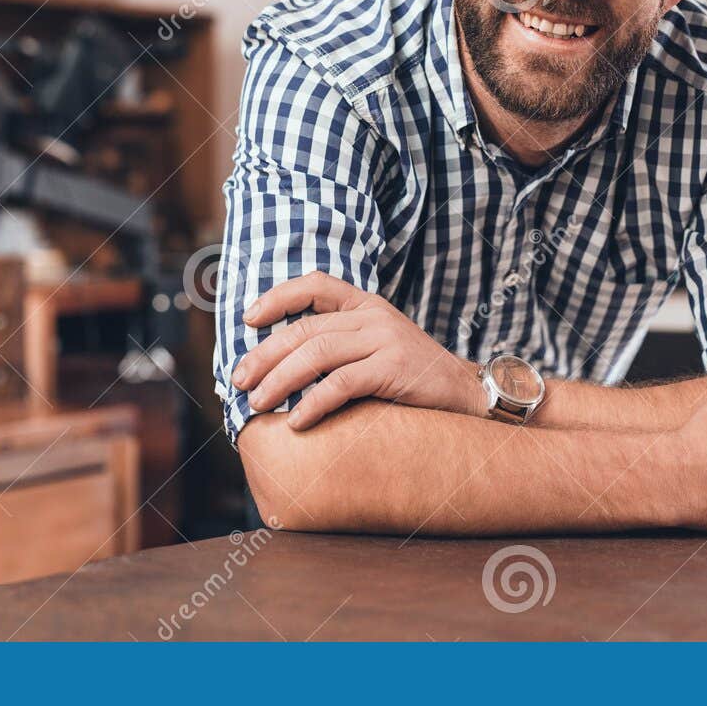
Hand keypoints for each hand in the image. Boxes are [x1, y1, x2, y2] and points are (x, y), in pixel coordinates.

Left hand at [233, 271, 484, 428]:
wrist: (466, 394)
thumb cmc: (413, 379)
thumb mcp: (377, 348)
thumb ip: (341, 346)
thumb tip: (283, 365)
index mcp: (366, 304)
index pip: (316, 284)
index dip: (278, 297)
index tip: (248, 319)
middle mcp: (374, 316)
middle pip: (307, 327)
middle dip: (266, 354)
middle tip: (239, 380)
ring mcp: (385, 339)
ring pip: (318, 352)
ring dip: (280, 379)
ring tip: (257, 403)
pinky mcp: (394, 368)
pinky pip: (342, 382)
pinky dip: (314, 402)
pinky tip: (296, 421)